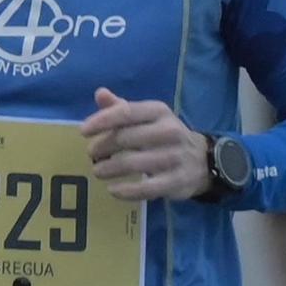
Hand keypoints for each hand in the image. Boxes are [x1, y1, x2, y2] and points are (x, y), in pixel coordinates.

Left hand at [81, 88, 209, 201]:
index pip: (125, 113)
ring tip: (98, 171)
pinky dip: (125, 191)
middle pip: (125, 139)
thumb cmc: (165, 135)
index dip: (102, 121)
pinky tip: (113, 190)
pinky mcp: (175, 181)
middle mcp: (169, 132)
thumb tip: (100, 94)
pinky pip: (145, 189)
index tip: (84, 131)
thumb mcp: (148, 117)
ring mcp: (174, 157)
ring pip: (131, 163)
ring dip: (108, 169)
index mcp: (159, 112)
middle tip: (92, 154)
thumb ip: (122, 107)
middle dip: (102, 147)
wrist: (202, 160)